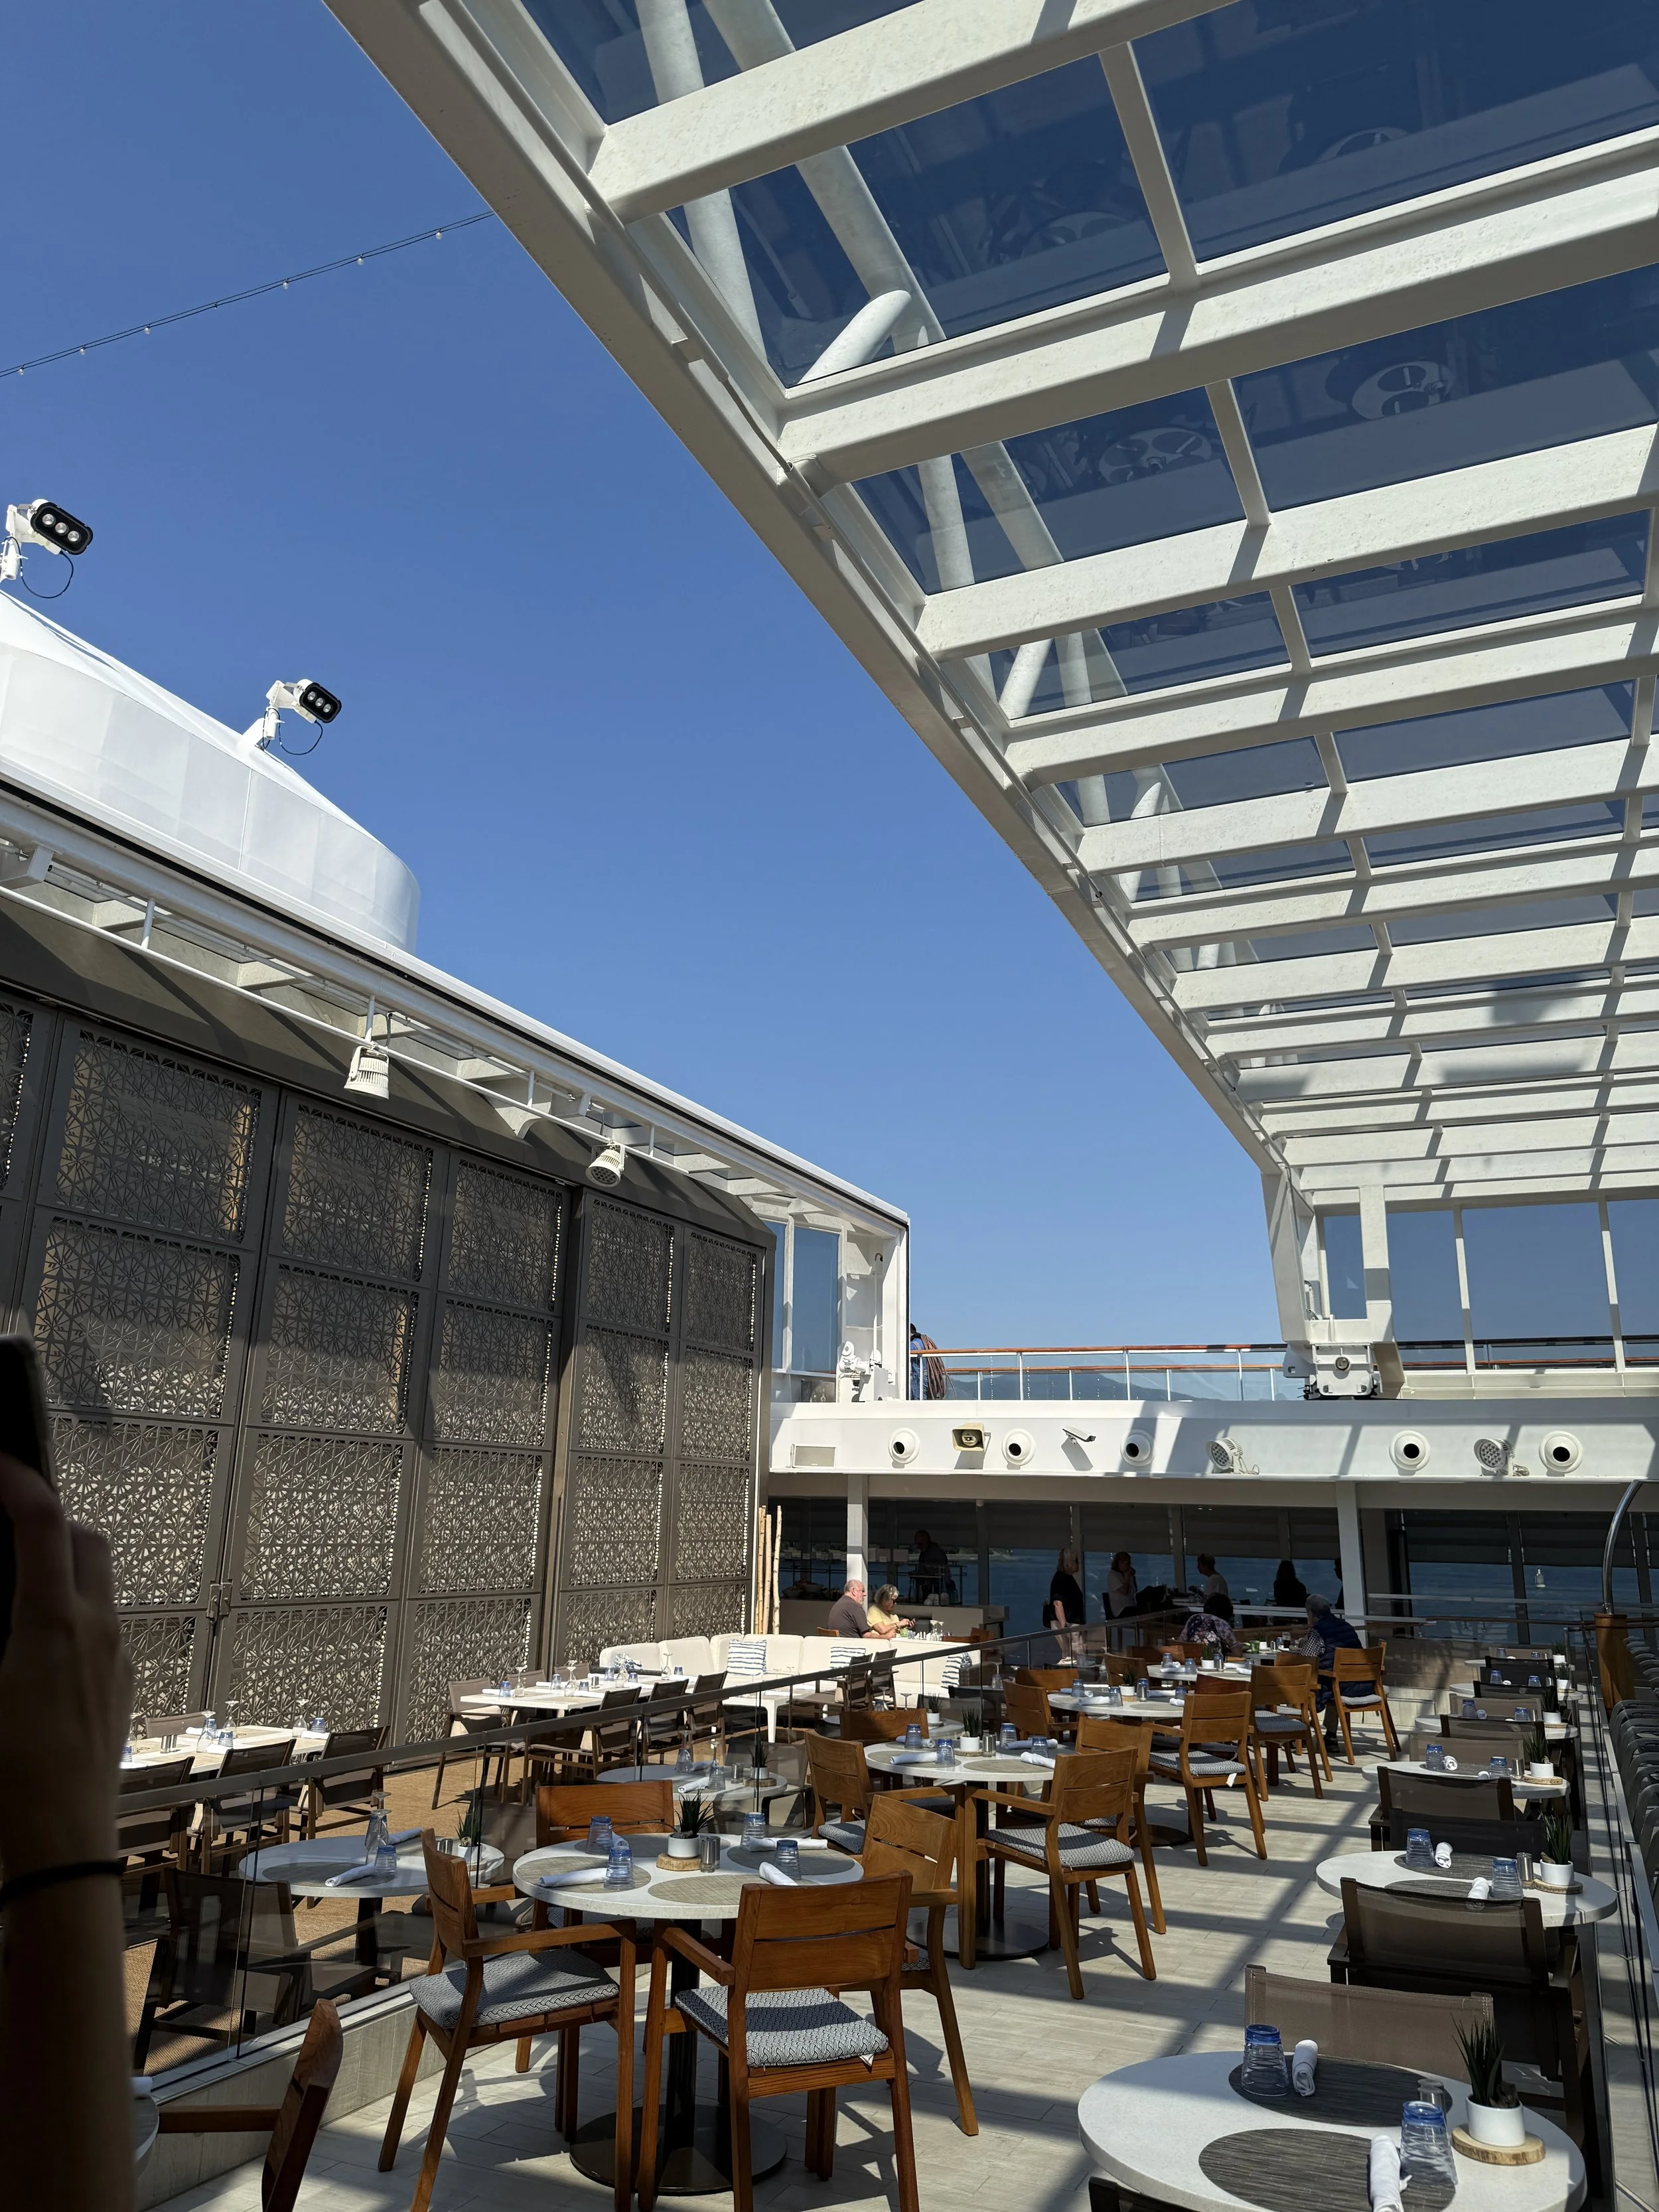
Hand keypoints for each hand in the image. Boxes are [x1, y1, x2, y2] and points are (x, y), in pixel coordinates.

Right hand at [0, 1455, 129, 1878]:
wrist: (62, 1841)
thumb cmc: (8, 1776)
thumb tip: (6, 1598)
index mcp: (54, 1623)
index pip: (44, 1527)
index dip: (23, 1485)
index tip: (3, 1464)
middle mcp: (96, 1631)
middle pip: (86, 1542)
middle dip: (51, 1519)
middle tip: (10, 1517)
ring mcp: (115, 1658)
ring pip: (96, 1586)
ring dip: (62, 1567)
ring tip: (19, 1576)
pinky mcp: (119, 1687)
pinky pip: (100, 1628)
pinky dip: (72, 1611)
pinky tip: (39, 1638)